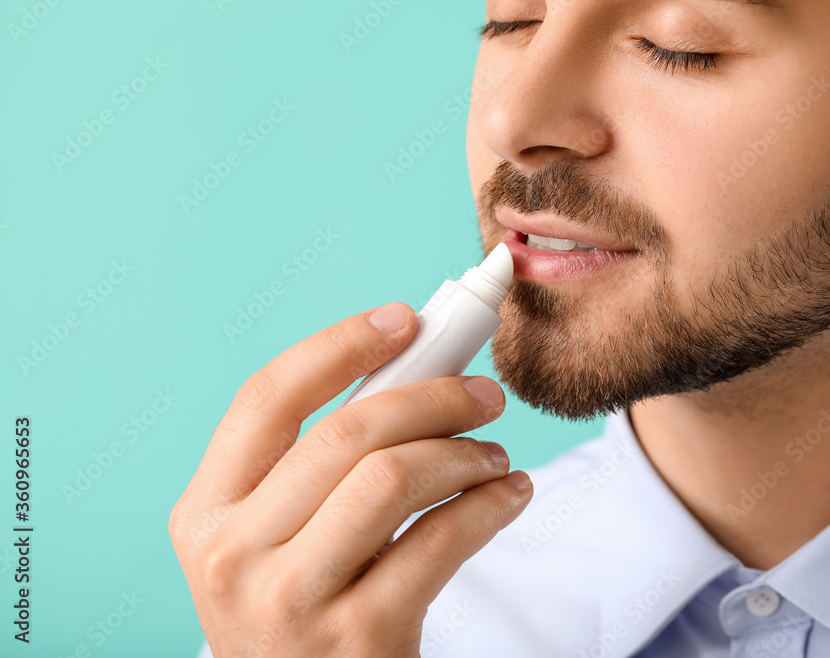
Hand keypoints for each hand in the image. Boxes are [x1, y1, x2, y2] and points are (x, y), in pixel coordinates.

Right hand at [169, 302, 532, 656]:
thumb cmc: (305, 604)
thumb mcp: (278, 536)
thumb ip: (317, 462)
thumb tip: (412, 360)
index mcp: (205, 512)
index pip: (265, 398)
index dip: (340, 345)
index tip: (405, 320)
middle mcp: (233, 556)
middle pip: (345, 433)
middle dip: (432, 396)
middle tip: (483, 394)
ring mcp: (292, 601)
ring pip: (393, 477)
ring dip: (463, 452)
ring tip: (494, 455)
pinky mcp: (360, 638)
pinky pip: (441, 540)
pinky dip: (490, 504)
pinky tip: (508, 495)